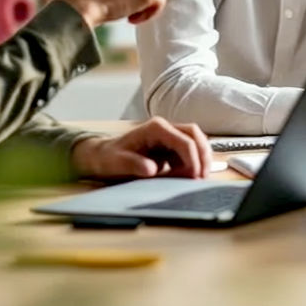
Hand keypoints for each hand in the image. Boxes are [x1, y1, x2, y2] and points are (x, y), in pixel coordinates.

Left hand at [70, 118, 211, 179]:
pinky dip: (194, 162)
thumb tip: (151, 169)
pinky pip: (188, 151)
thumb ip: (134, 164)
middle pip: (194, 135)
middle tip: (203, 177)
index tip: (194, 177)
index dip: (193, 159)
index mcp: (155, 128)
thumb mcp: (117, 163)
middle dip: (203, 155)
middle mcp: (165, 128)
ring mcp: (168, 137)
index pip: (184, 141)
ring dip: (201, 158)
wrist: (102, 156)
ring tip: (200, 177)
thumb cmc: (109, 158)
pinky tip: (190, 176)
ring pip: (195, 141)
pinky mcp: (169, 147)